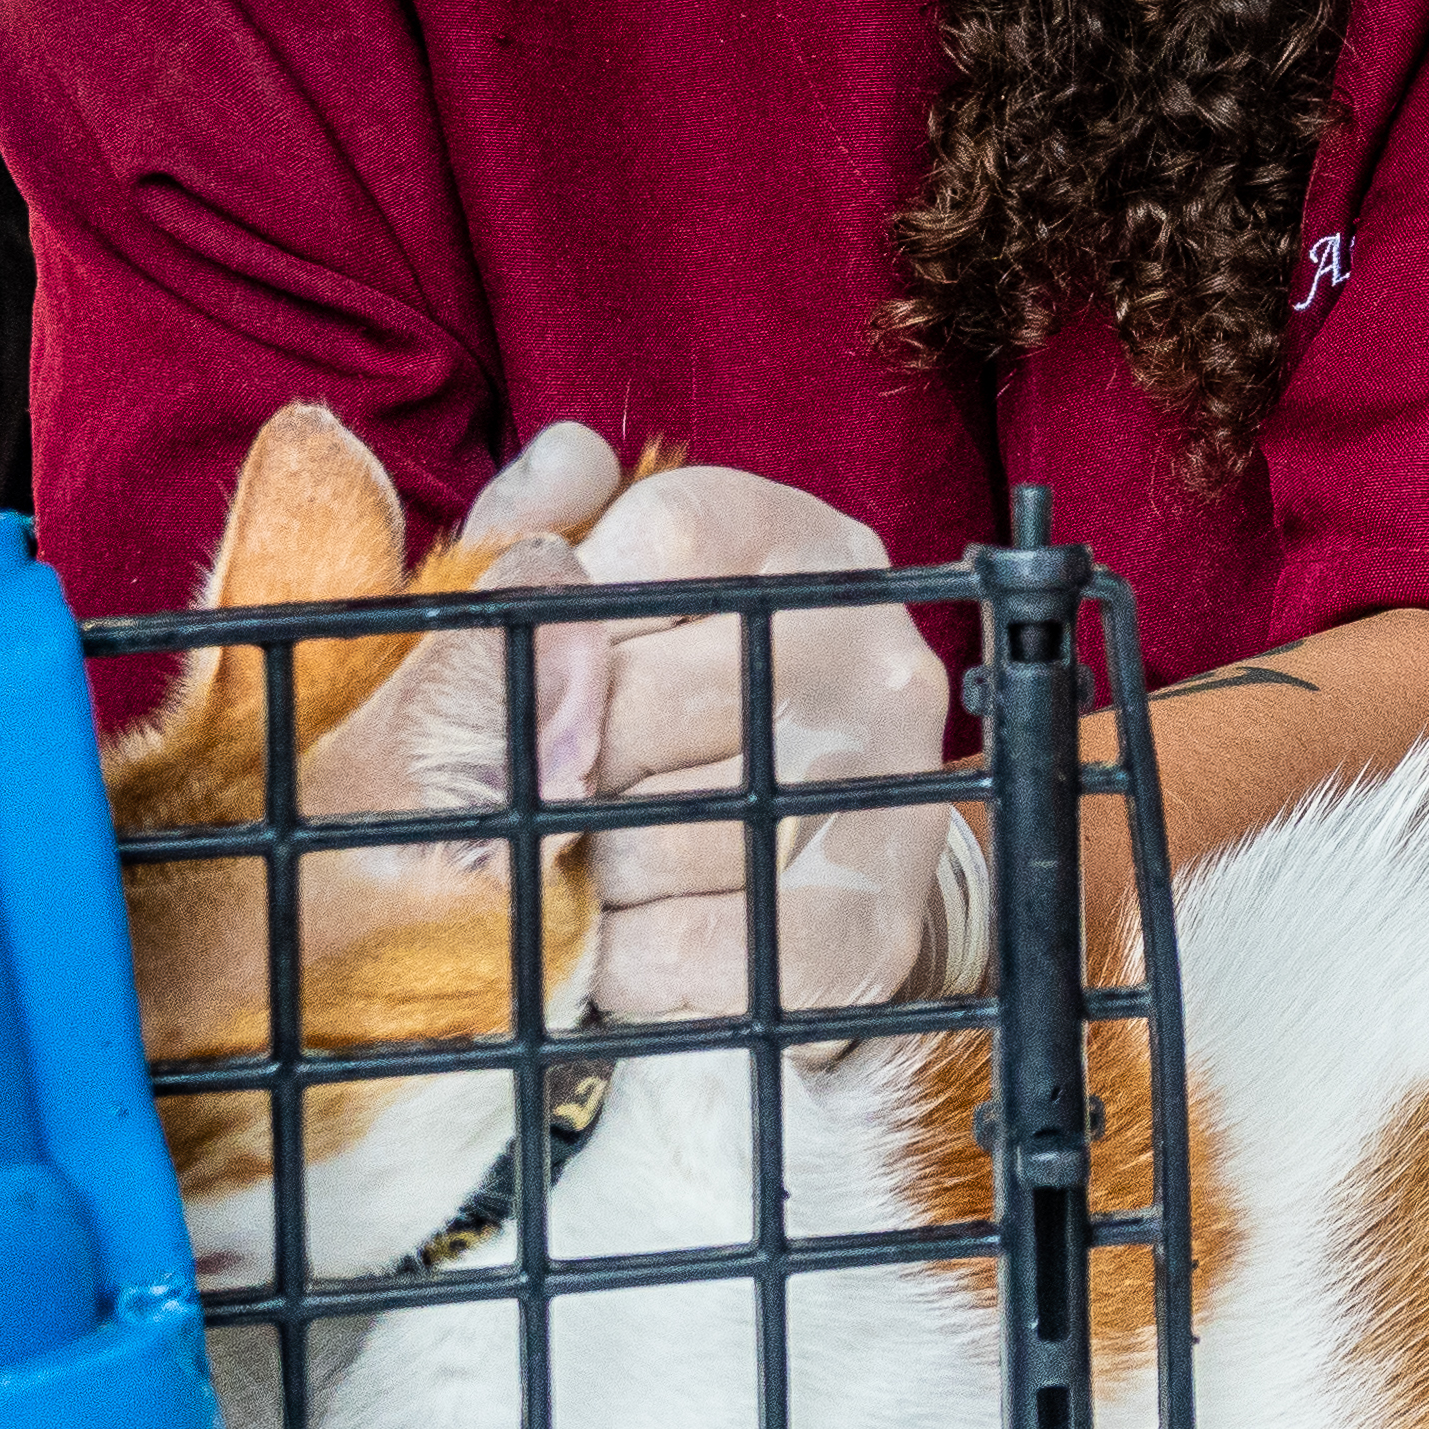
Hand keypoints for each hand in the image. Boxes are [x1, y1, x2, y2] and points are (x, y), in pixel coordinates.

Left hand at [507, 447, 964, 1036]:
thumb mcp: (577, 620)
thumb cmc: (640, 745)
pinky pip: (681, 949)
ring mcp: (885, 790)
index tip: (547, 674)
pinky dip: (620, 966)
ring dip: (586, 874)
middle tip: (566, 796)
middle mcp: (871, 655)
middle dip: (558, 767)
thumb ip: (543, 530)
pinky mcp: (869, 929)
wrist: (765, 923)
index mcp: (804, 552)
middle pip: (639, 694)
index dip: (565, 616)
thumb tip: (563, 462)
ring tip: (609, 870)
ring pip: (654, 834)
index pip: (668, 536)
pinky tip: (639, 943)